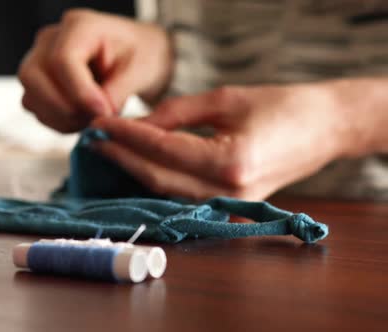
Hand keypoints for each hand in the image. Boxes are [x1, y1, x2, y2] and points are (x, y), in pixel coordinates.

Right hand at [18, 9, 171, 132]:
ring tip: (93, 119)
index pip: (62, 60)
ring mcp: (38, 60)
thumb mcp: (140, 70)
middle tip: (96, 119)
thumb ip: (118, 92)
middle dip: (65, 108)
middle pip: (32, 77)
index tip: (103, 112)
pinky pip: (35, 108)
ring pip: (31, 97)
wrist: (134, 56)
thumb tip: (98, 117)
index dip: (80, 93)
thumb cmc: (139, 55)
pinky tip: (82, 118)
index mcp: (79, 26)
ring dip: (61, 118)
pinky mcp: (36, 83)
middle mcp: (50, 39)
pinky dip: (58, 122)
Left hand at [92, 84, 352, 199]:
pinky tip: (137, 166)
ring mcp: (229, 205)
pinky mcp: (228, 207)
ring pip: (165, 191)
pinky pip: (181, 196)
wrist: (323, 129)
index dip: (127, 137)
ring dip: (134, 171)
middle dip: (122, 157)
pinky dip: (156, 180)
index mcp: (231, 162)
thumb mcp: (224, 99)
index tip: (100, 125)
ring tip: (109, 150)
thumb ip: (176, 114)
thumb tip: (136, 125)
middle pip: (157, 178)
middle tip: (94, 140)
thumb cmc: (280, 106)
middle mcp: (227, 192)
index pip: (162, 151)